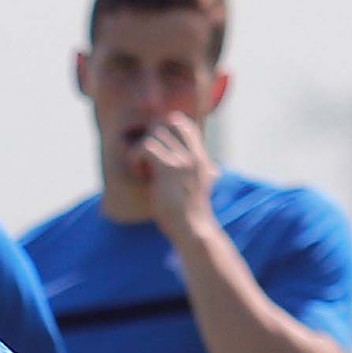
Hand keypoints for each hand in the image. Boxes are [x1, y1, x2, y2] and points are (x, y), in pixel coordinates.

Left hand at [136, 112, 219, 241]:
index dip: (168, 128)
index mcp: (201, 159)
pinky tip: (138, 172)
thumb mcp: (204, 188)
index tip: (156, 145)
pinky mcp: (167, 169)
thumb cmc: (194, 216)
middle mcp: (193, 155)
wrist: (194, 229)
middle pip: (170, 123)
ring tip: (141, 167)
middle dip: (152, 135)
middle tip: (145, 156)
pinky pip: (146, 147)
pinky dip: (136, 156)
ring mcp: (181, 160)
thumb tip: (214, 172)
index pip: (187, 127)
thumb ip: (206, 175)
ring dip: (143, 147)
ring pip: (156, 132)